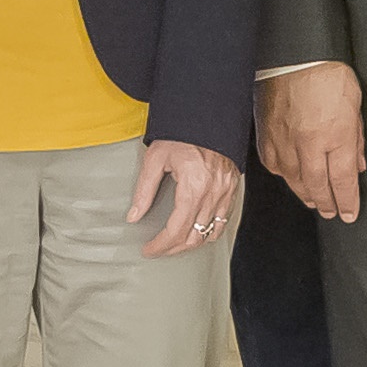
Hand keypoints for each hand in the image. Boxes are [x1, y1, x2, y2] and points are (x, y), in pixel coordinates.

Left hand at [129, 137, 241, 259]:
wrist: (208, 116)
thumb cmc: (182, 133)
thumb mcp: (156, 158)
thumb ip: (144, 190)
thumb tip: (134, 215)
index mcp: (194, 186)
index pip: (176, 229)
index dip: (161, 245)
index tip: (149, 250)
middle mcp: (213, 193)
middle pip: (194, 236)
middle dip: (173, 248)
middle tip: (158, 249)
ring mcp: (225, 192)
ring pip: (210, 233)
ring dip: (191, 243)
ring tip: (175, 244)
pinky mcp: (232, 189)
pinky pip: (223, 221)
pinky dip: (210, 232)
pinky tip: (197, 232)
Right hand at [259, 64, 365, 220]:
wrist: (296, 54)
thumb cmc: (328, 73)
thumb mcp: (355, 106)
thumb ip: (356, 138)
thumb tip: (358, 163)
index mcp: (335, 136)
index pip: (342, 181)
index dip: (347, 201)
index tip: (350, 212)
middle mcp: (309, 144)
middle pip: (317, 186)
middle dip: (327, 204)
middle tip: (332, 213)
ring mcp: (285, 141)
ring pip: (294, 180)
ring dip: (305, 194)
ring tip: (313, 201)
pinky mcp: (267, 134)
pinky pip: (274, 165)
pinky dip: (284, 175)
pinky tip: (290, 178)